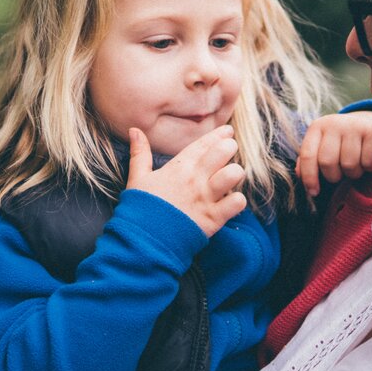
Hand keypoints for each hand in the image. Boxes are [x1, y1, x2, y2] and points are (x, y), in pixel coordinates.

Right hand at [125, 125, 246, 236]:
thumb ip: (140, 153)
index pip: (204, 143)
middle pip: (223, 151)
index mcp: (179, 167)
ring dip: (235, 174)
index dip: (218, 134)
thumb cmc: (141, 208)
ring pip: (234, 174)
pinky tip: (231, 201)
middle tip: (229, 151)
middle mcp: (195, 179)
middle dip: (229, 148)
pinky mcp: (214, 218)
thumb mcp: (138, 177)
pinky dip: (237, 201)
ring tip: (230, 177)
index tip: (227, 131)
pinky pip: (237, 202)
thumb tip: (134, 130)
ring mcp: (206, 198)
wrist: (144, 240)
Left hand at [296, 112, 371, 196]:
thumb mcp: (322, 146)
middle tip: (340, 173)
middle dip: (333, 176)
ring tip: (355, 165)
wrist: (367, 125)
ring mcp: (354, 126)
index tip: (313, 192)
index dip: (309, 177)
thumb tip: (300, 175)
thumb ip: (309, 160)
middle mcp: (334, 123)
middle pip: (327, 162)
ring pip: (349, 165)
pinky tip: (368, 160)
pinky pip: (368, 162)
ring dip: (353, 173)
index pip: (307, 155)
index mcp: (317, 127)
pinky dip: (369, 168)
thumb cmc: (340, 142)